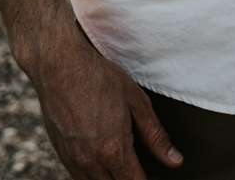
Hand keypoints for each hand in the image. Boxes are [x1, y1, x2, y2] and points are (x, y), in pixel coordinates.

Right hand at [19, 21, 181, 177]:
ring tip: (126, 169)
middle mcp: (90, 160)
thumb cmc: (99, 79)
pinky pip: (79, 177)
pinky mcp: (60, 154)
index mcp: (113, 149)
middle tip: (144, 173)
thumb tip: (174, 160)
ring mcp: (72, 159)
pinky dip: (95, 176)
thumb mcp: (137, 103)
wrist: (60, 66)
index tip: (158, 178)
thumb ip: (156, 136)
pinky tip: (105, 163)